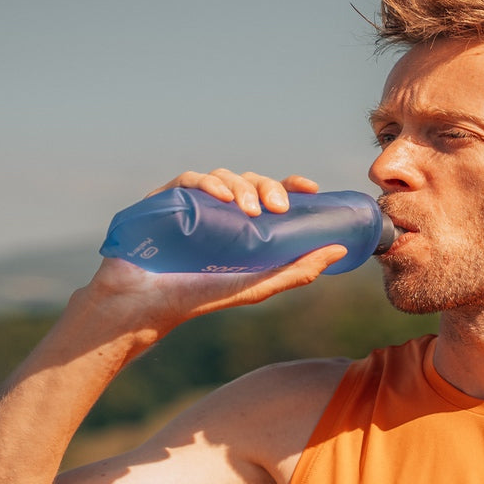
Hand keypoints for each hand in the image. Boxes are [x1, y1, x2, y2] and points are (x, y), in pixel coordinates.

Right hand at [82, 170, 343, 329]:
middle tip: (279, 206)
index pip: (268, 194)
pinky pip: (189, 178)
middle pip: (248, 181)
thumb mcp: (256, 286)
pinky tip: (222, 198)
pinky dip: (208, 183)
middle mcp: (217, 208)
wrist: (143, 307)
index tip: (310, 188)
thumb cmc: (197, 297)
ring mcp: (190, 201)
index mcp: (239, 224)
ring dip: (241, 187)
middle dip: (267, 187)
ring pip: (223, 176)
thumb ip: (296, 270)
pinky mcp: (163, 198)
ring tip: (249, 209)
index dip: (289, 184)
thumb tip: (340, 250)